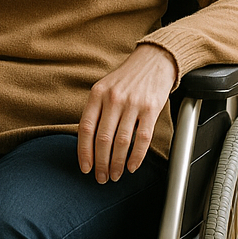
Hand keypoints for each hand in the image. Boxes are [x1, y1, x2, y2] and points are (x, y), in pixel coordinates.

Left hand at [78, 44, 176, 183]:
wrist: (154, 61)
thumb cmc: (126, 79)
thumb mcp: (104, 88)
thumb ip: (95, 110)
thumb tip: (87, 142)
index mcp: (97, 94)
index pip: (86, 128)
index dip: (84, 151)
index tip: (85, 168)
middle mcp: (113, 98)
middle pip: (103, 138)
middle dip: (101, 163)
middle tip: (101, 177)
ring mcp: (132, 104)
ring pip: (121, 141)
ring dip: (117, 163)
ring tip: (115, 175)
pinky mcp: (151, 109)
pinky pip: (142, 138)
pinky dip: (136, 156)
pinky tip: (132, 166)